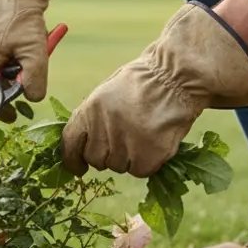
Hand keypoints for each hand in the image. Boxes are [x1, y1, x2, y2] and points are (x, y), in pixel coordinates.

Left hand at [61, 3, 247, 177]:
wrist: (177, 76)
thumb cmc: (143, 82)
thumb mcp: (106, 93)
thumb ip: (92, 118)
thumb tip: (81, 145)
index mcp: (90, 110)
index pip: (70, 144)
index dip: (72, 159)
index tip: (78, 167)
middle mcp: (105, 128)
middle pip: (96, 159)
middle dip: (107, 155)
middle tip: (124, 140)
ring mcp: (127, 142)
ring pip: (119, 166)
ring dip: (129, 157)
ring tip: (143, 134)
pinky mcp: (150, 154)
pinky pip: (140, 171)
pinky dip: (148, 162)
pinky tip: (154, 143)